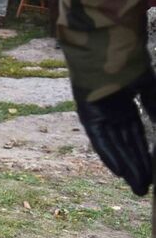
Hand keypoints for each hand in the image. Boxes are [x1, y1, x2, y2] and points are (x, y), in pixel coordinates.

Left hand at [74, 73, 155, 195]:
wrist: (108, 49)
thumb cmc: (129, 63)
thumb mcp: (148, 88)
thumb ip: (155, 108)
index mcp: (124, 104)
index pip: (136, 135)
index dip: (144, 154)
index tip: (153, 173)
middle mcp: (111, 112)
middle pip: (126, 145)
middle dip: (137, 167)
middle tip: (145, 189)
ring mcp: (100, 113)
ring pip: (115, 146)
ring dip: (126, 167)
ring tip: (138, 187)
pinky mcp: (88, 114)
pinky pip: (100, 139)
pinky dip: (109, 155)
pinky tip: (119, 172)